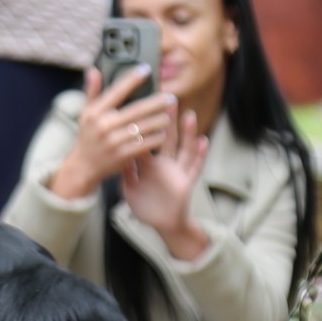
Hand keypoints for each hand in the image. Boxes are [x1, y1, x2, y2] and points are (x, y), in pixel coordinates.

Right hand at [45, 67, 178, 201]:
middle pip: (138, 109)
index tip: (146, 70)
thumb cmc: (88, 135)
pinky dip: (157, 138)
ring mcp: (115, 141)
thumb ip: (91, 92)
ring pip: (146, 127)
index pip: (117, 91)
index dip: (132, 79)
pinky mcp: (124, 155)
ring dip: (160, 121)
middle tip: (170, 97)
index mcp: (96, 112)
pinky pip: (147, 143)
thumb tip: (93, 70)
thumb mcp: (85, 113)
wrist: (84, 166)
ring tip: (168, 117)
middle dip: (157, 102)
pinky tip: (162, 134)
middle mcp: (105, 125)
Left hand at [120, 105, 210, 260]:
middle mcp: (164, 163)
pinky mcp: (186, 182)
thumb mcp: (129, 188)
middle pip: (166, 137)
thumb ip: (125, 172)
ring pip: (183, 148)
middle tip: (168, 98)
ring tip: (189, 115)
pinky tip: (204, 142)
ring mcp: (177, 171)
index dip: (144, 124)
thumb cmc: (145, 204)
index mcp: (148, 163)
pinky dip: (200, 155)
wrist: (161, 223)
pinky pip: (194, 167)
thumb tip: (117, 153)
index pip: (146, 139)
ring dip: (187, 133)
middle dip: (167, 119)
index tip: (141, 105)